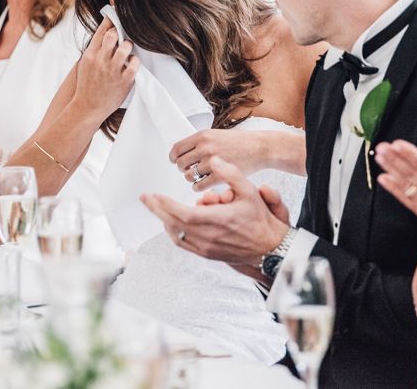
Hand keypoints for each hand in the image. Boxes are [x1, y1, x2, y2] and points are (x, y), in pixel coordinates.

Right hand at [72, 17, 138, 118]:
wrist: (87, 107)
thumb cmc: (88, 84)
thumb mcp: (85, 64)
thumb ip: (94, 48)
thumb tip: (106, 29)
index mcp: (90, 54)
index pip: (102, 31)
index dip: (111, 20)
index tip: (117, 15)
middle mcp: (101, 61)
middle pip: (113, 35)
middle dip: (120, 33)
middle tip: (123, 36)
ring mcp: (112, 71)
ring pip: (125, 47)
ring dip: (129, 45)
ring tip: (128, 50)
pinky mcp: (124, 81)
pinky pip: (134, 64)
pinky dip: (135, 61)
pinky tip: (132, 62)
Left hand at [140, 157, 289, 266]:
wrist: (271, 248)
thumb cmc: (261, 219)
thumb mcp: (250, 190)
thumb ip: (230, 174)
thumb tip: (214, 161)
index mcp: (217, 220)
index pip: (182, 213)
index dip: (165, 205)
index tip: (154, 195)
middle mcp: (209, 237)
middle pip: (173, 224)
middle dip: (157, 209)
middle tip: (145, 198)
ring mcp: (207, 248)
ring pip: (176, 235)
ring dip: (164, 220)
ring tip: (157, 207)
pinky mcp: (207, 254)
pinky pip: (184, 244)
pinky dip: (174, 232)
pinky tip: (170, 222)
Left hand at [170, 129, 267, 190]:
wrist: (260, 147)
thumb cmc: (240, 142)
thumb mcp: (216, 134)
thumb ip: (200, 142)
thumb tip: (184, 150)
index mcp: (202, 136)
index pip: (177, 148)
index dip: (173, 157)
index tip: (174, 160)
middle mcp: (205, 147)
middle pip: (181, 163)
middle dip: (183, 168)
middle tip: (188, 170)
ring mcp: (212, 162)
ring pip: (189, 175)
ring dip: (190, 178)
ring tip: (196, 177)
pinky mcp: (220, 175)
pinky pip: (200, 185)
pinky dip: (197, 187)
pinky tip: (200, 185)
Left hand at [375, 140, 416, 252]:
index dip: (412, 155)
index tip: (397, 144)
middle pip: (414, 174)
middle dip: (396, 159)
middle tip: (382, 147)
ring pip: (408, 185)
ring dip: (392, 170)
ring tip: (379, 157)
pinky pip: (408, 200)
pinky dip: (394, 189)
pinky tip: (383, 178)